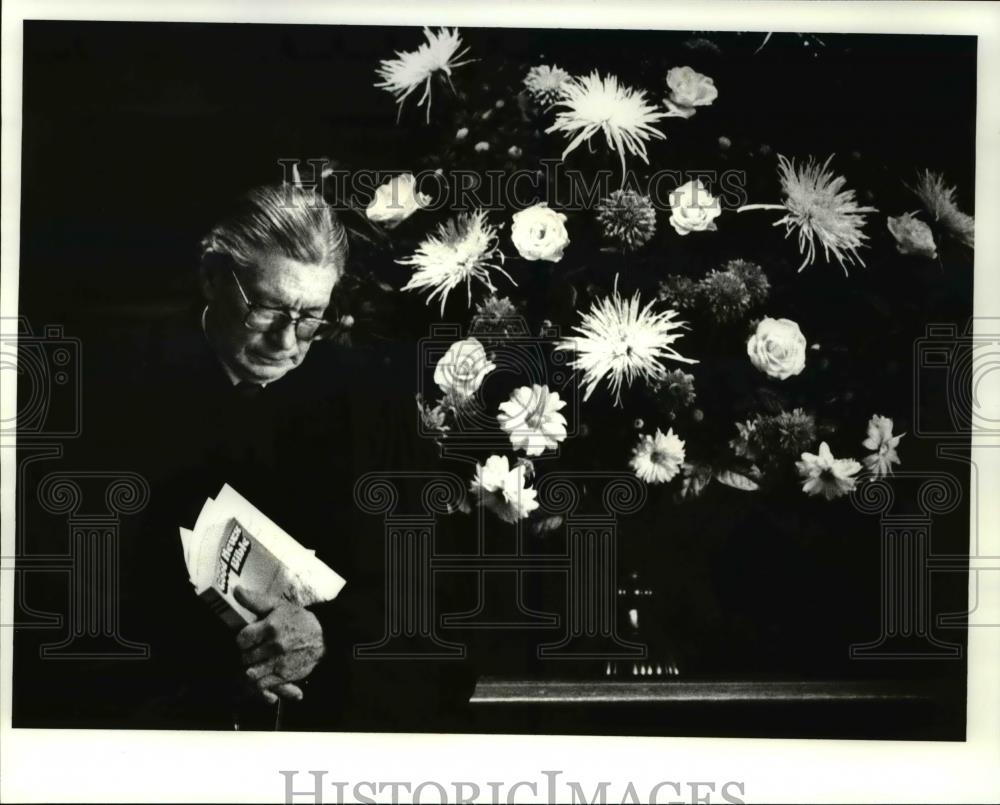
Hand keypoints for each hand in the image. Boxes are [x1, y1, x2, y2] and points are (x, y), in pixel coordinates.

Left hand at [233, 587, 325, 702]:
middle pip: (245, 657)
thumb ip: (255, 600)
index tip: (248, 639)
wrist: (324, 636)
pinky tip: (264, 672)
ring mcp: (280, 662)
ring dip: (252, 668)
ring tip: (257, 662)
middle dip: (247, 654)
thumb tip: (236, 591)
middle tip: (254, 650)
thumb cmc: (297, 619)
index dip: (242, 640)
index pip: (242, 639)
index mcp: (271, 626)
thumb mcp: (278, 605)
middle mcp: (275, 646)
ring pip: (251, 673)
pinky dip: (260, 680)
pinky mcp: (285, 676)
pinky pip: (263, 684)